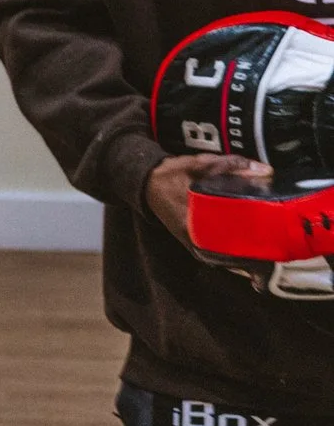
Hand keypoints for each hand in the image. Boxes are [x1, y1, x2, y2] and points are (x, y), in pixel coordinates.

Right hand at [146, 153, 272, 248]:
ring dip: (248, 258)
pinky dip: (236, 256)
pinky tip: (253, 252)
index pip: (229, 246)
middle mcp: (194, 241)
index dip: (253, 252)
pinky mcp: (195, 245)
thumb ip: (231, 165)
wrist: (147, 183)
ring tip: (271, 253)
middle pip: (232, 258)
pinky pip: (220, 257)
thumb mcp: (200, 164)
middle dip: (256, 257)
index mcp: (194, 224)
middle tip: (279, 250)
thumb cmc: (172, 174)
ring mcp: (194, 245)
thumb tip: (265, 170)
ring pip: (227, 261)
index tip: (273, 249)